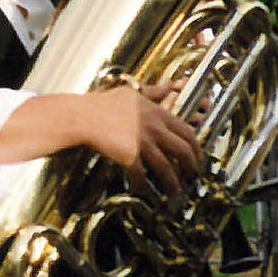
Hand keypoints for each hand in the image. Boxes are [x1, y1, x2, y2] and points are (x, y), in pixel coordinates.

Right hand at [86, 83, 201, 194]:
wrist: (81, 117)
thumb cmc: (103, 104)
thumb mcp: (132, 93)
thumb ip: (154, 92)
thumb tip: (172, 84)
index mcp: (158, 114)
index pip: (188, 132)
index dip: (196, 147)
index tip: (196, 156)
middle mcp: (154, 129)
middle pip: (183, 151)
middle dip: (191, 166)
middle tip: (191, 175)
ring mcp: (142, 143)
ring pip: (166, 167)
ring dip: (173, 183)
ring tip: (176, 192)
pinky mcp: (128, 156)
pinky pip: (141, 175)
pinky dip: (143, 185)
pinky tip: (143, 190)